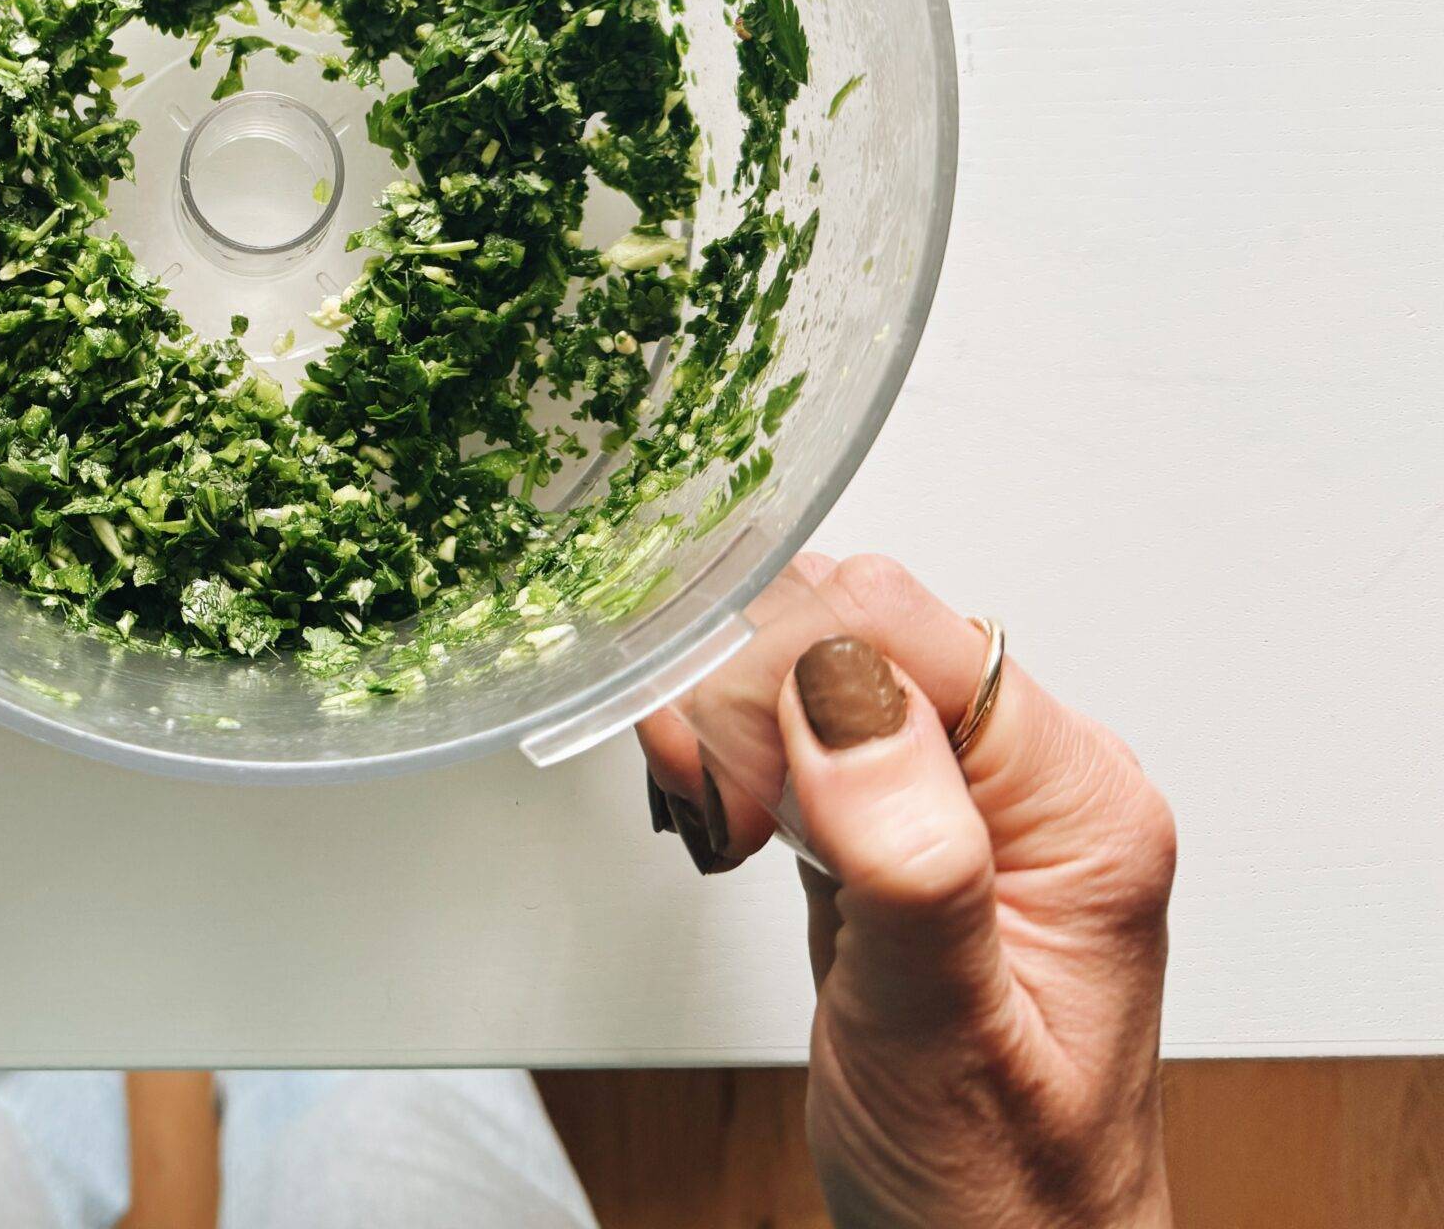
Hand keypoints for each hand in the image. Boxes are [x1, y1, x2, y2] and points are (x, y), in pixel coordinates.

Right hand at [639, 554, 1177, 1228]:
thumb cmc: (1002, 1190)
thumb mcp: (945, 1031)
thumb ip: (908, 856)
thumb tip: (845, 694)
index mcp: (1078, 803)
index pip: (911, 630)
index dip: (792, 673)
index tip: (734, 770)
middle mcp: (1029, 781)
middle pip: (852, 626)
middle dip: (750, 693)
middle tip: (719, 807)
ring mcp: (961, 798)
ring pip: (813, 663)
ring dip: (733, 721)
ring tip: (722, 821)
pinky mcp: (896, 821)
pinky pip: (801, 724)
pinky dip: (737, 754)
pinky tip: (729, 820)